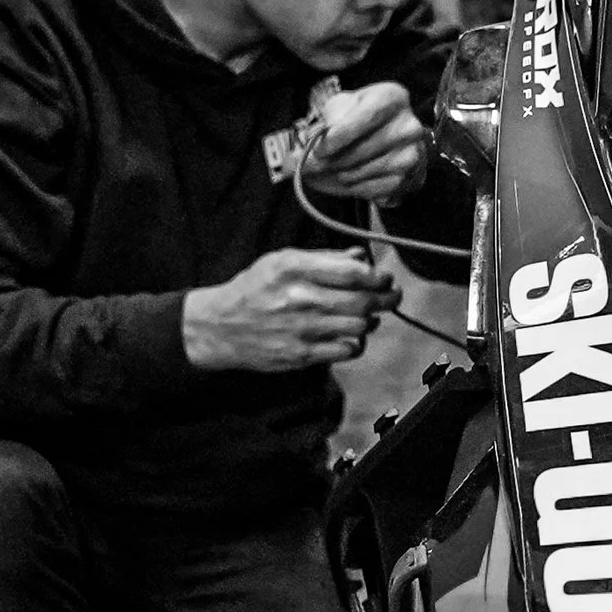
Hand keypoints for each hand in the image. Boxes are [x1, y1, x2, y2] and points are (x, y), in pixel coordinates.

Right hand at [183, 248, 395, 373]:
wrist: (219, 326)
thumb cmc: (254, 290)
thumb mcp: (282, 261)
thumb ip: (324, 258)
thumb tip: (361, 256)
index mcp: (294, 269)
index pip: (352, 273)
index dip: (378, 276)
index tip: (385, 278)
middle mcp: (299, 298)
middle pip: (362, 301)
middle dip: (386, 298)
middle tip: (391, 296)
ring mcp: (301, 329)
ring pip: (359, 327)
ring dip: (371, 321)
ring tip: (368, 316)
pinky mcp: (301, 355)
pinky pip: (346, 351)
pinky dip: (356, 343)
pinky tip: (350, 336)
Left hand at [305, 82, 430, 208]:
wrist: (398, 137)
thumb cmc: (364, 117)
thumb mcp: (345, 106)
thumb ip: (324, 122)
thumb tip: (298, 152)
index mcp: (392, 98)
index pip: (363, 119)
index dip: (337, 137)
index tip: (317, 149)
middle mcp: (407, 127)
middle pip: (358, 151)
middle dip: (326, 162)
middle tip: (305, 167)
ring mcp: (410, 155)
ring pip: (358, 174)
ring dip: (334, 176)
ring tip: (324, 171)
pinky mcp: (406, 180)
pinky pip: (367, 190)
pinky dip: (349, 188)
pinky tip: (342, 179)